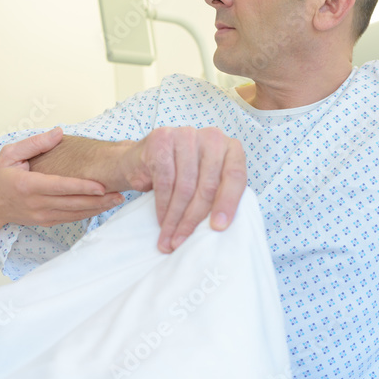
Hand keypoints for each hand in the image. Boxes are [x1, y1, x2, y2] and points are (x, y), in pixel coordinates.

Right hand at [0, 128, 124, 228]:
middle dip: (99, 200)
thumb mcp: (9, 154)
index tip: (102, 185)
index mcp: (28, 185)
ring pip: (74, 214)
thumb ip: (35, 143)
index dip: (82, 187)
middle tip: (120, 194)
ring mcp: (42, 215)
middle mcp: (36, 203)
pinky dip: (87, 214)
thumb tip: (59, 132)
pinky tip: (101, 207)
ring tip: (117, 200)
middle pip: (73, 204)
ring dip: (97, 208)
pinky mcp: (45, 222)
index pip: (61, 186)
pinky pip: (70, 219)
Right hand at [119, 126, 246, 252]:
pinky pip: (165, 181)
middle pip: (208, 186)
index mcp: (230, 148)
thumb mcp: (205, 181)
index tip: (218, 228)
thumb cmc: (181, 175)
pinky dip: (163, 206)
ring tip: (170, 239)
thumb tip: (222, 229)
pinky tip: (161, 221)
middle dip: (194, 219)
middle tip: (184, 242)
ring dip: (176, 218)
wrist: (142, 160)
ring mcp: (187, 135)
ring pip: (185, 187)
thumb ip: (218, 195)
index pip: (235, 177)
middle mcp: (212, 137)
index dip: (228, 204)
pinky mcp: (162, 139)